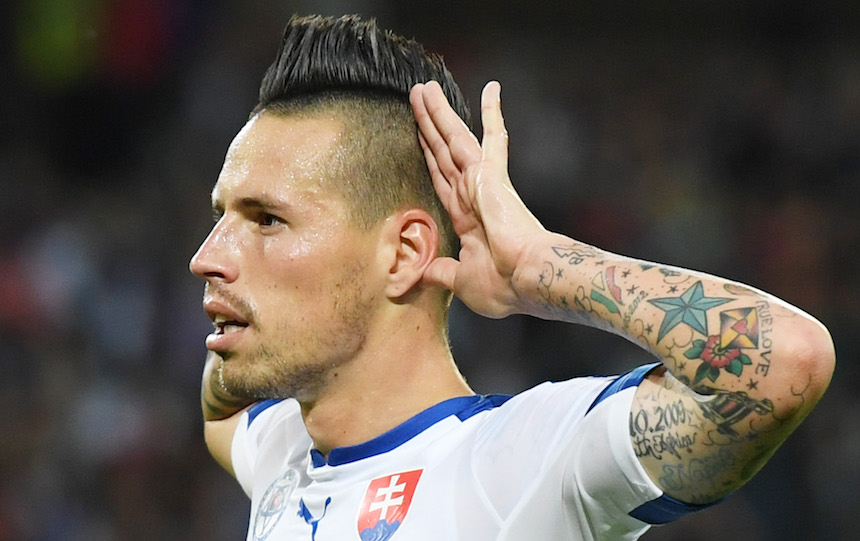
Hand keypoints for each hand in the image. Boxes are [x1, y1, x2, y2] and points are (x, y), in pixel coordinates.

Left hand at [409, 81, 548, 317]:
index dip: (429, 157)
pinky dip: (491, 113)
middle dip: (428, 126)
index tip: (420, 137)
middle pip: (442, 152)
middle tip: (416, 98)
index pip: (442, 179)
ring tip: (423, 87)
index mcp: (467, 218)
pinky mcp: (492, 176)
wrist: (528, 280)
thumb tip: (418, 276)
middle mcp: (473, 194)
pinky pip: (491, 137)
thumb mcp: (459, 281)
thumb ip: (439, 273)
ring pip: (454, 139)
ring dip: (438, 113)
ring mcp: (482, 182)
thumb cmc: (503, 286)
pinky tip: (491, 88)